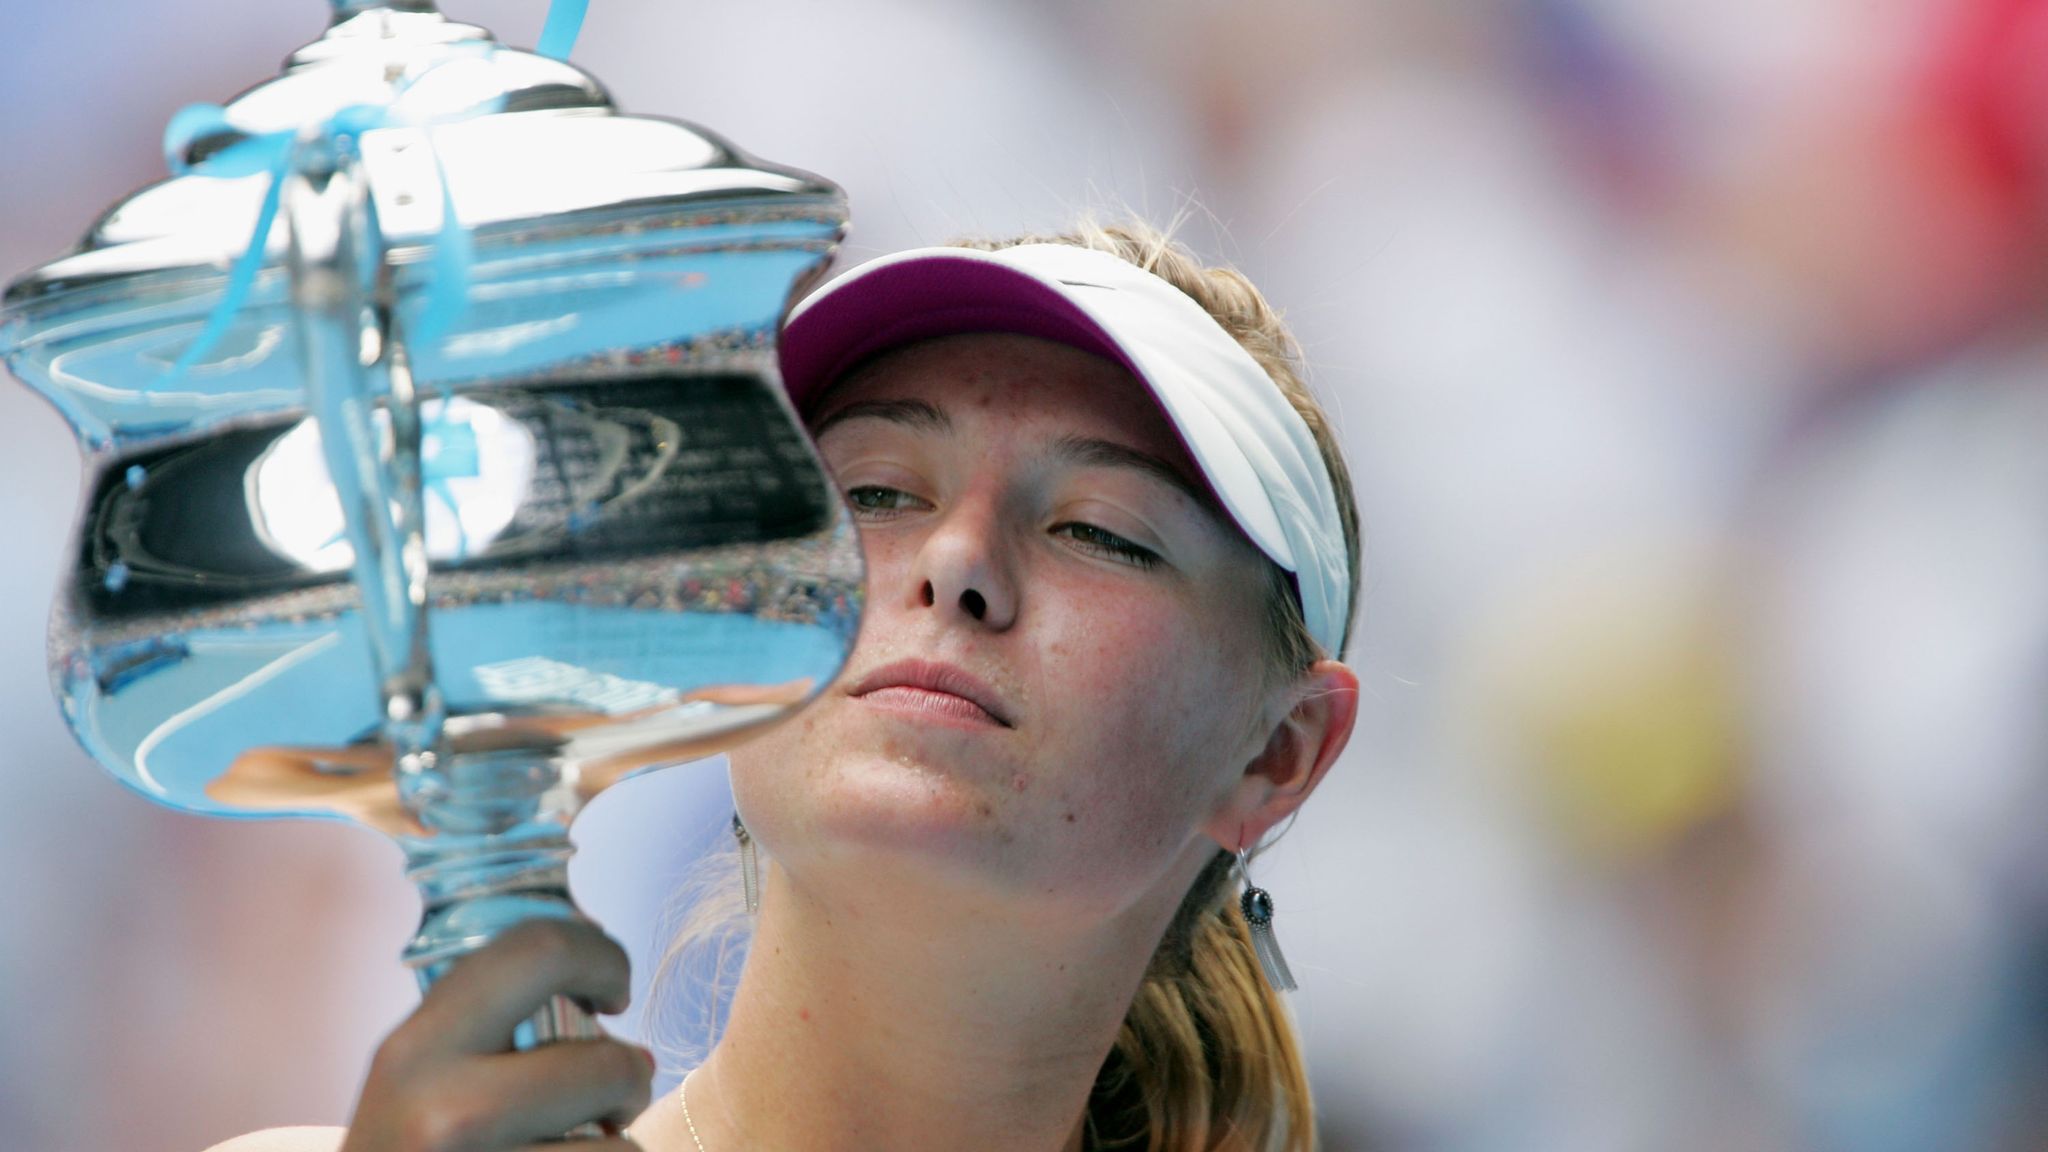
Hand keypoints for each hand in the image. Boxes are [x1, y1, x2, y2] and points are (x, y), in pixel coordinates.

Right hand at [339, 919, 652, 1150]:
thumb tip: (598, 974)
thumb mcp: (420, 1075)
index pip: (540, 951)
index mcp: (418, 1047)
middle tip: (623, 1082)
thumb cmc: (407, 1145)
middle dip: (632, 1072)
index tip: (613, 992)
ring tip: (588, 1139)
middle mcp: (442, 1111)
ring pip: (617, 1147)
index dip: (601, 958)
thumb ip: (486, 1018)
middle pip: (605, 1065)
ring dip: (618, 1142)